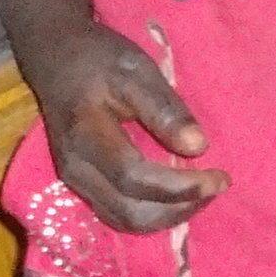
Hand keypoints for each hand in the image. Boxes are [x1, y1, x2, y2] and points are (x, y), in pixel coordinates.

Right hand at [23, 14, 228, 231]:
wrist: (54, 57)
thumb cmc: (97, 58)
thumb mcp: (136, 69)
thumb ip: (165, 109)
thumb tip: (198, 148)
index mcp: (86, 135)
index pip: (135, 178)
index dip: (180, 186)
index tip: (220, 177)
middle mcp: (76, 168)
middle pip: (130, 211)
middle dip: (180, 208)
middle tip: (217, 186)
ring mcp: (74, 180)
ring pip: (124, 219)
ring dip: (168, 216)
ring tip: (202, 194)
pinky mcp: (80, 184)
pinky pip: (117, 213)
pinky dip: (151, 213)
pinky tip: (175, 197)